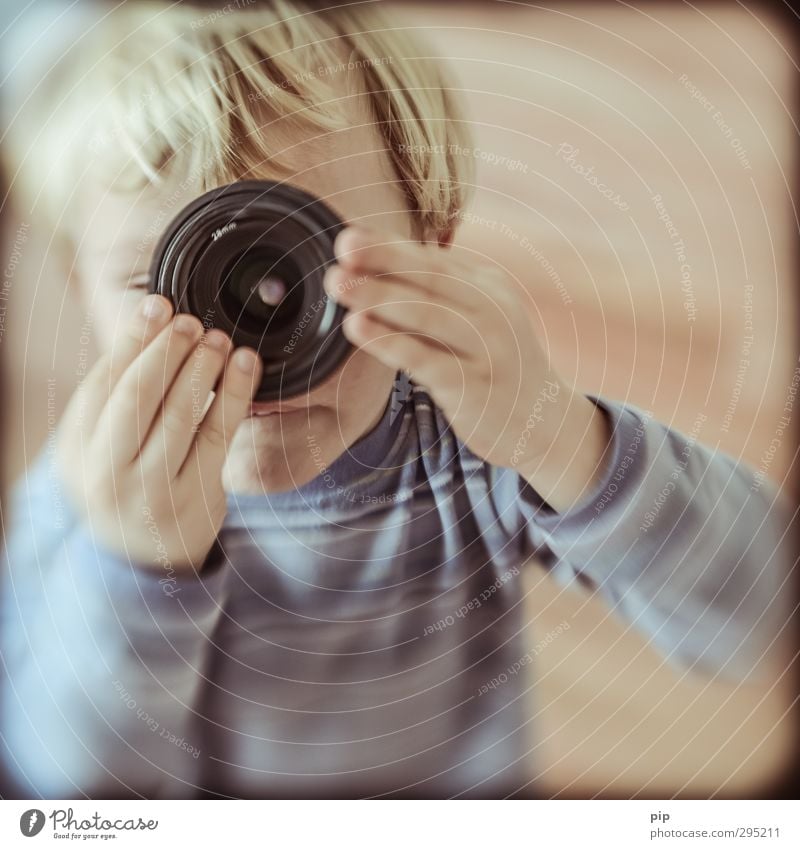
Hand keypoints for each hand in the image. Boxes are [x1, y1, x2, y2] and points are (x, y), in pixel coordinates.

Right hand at [56, 295, 261, 570]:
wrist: (142, 558)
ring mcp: (150, 492)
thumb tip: (150, 327)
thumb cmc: (126, 484)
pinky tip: (246, 366)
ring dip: (202, 368)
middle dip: (166, 351)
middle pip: (136, 397)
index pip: (102, 384)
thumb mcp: (101, 448)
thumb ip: (114, 399)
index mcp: (77, 452)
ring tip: (219, 338)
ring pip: (179, 415)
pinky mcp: (194, 501)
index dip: (132, 340)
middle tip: (191, 320)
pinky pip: (218, 438)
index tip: (157, 304)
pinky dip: (233, 396)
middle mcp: (106, 474)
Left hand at [324, 226, 610, 510]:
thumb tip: (373, 268)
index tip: (347, 237)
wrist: (545, 420)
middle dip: (382, 260)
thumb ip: (437, 296)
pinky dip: (389, 341)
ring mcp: (486, 348)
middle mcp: (492, 309)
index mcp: (487, 286)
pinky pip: (426, 359)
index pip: (432, 260)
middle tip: (340, 249)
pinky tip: (358, 328)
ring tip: (337, 284)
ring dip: (379, 296)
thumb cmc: (493, 364)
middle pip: (431, 278)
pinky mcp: (475, 386)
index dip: (389, 247)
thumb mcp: (477, 319)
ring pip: (427, 314)